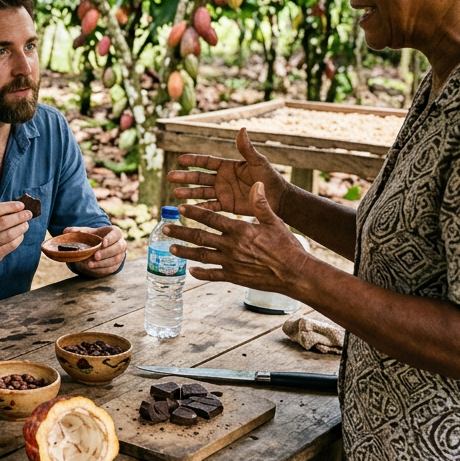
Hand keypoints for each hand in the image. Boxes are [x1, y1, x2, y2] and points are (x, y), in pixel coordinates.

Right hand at [0, 201, 31, 272]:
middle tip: (28, 214)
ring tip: (26, 224)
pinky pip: (10, 245)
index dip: (11, 206)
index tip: (21, 205)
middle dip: (19, 216)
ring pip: (9, 234)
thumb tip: (18, 207)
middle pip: (4, 221)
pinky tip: (21, 235)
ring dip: (21, 228)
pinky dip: (19, 239)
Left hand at [64, 225, 125, 276]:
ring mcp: (120, 255)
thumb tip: (65, 231)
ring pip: (115, 259)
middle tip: (95, 256)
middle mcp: (121, 244)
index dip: (111, 238)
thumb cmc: (95, 238)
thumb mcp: (87, 233)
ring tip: (90, 264)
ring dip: (102, 263)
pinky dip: (102, 269)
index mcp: (115, 233)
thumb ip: (78, 231)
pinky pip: (111, 268)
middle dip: (106, 253)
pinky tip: (92, 268)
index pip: (116, 234)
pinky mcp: (117, 265)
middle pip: (117, 248)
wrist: (100, 248)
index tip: (103, 243)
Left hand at [165, 182, 314, 295]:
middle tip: (166, 230)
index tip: (180, 208)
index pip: (211, 218)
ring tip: (171, 248)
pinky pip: (212, 275)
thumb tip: (255, 183)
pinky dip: (200, 273)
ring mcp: (230, 263)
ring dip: (185, 252)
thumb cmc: (287, 246)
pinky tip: (190, 271)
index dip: (194, 212)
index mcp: (239, 230)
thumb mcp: (274, 221)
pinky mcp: (234, 277)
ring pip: (201, 256)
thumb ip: (261, 204)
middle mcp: (231, 246)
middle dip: (181, 232)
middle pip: (200, 237)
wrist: (294, 274)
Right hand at [167, 128, 289, 216]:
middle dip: (185, 177)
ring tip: (175, 193)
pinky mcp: (226, 205)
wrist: (277, 198)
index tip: (179, 160)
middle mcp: (222, 178)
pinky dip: (199, 208)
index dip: (193, 160)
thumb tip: (242, 129)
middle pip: (199, 177)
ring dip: (189, 193)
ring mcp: (223, 192)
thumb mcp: (257, 162)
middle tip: (170, 177)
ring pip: (201, 192)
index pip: (206, 162)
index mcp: (228, 166)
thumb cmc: (269, 178)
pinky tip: (188, 209)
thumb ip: (246, 148)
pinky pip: (210, 206)